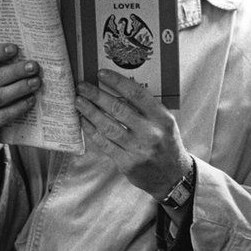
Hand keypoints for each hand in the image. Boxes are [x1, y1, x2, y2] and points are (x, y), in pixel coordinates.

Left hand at [75, 70, 190, 201]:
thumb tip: (117, 87)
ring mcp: (138, 150)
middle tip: (82, 86)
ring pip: (107, 126)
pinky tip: (84, 121)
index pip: (137, 94)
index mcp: (162, 118)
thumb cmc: (165, 142)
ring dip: (90, 112)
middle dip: (96, 96)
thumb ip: (147, 108)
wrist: (172, 176)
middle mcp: (150, 133)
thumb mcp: (165, 122)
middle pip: (118, 109)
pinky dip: (92, 131)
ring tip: (78, 101)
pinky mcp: (126, 163)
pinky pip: (104, 144)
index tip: (101, 73)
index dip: (117, 82)